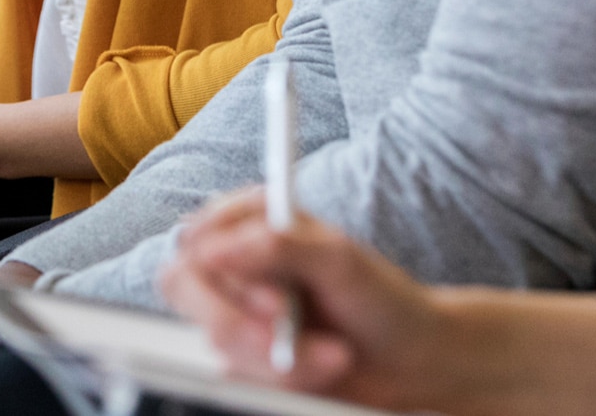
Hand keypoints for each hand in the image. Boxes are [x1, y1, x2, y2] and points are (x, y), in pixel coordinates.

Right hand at [159, 188, 448, 407]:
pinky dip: (280, 380)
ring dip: (274, 358)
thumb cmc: (381, 298)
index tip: (276, 304)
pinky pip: (234, 371)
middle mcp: (236, 256)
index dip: (226, 276)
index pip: (198, 237)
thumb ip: (278, 244)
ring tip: (329, 355)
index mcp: (253, 215)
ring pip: (214, 337)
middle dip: (241, 326)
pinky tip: (318, 367)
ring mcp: (238, 306)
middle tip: (288, 337)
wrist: (409, 360)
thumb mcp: (339, 260)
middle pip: (185, 285)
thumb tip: (217, 247)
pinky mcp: (246, 351)